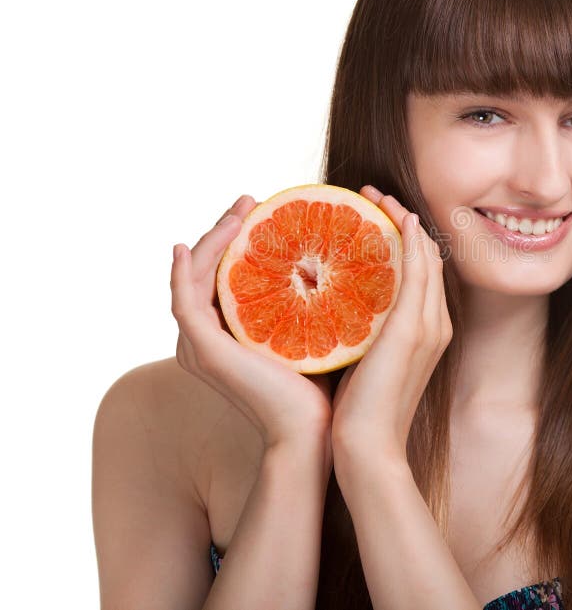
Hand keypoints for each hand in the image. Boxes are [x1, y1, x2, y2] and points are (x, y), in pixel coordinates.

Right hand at [170, 194, 332, 453]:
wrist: (312, 431)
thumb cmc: (319, 386)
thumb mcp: (312, 330)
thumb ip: (310, 300)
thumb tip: (330, 263)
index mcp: (229, 334)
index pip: (223, 274)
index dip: (235, 238)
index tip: (262, 209)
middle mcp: (207, 338)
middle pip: (205, 270)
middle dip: (223, 230)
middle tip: (249, 199)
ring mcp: (200, 345)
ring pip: (192, 277)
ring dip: (209, 239)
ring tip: (236, 210)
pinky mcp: (203, 349)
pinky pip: (182, 300)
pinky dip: (181, 272)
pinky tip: (184, 246)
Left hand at [330, 186, 452, 464]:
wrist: (368, 449)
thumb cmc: (359, 411)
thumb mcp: (364, 362)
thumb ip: (363, 332)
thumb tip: (340, 307)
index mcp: (426, 332)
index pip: (420, 273)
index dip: (404, 238)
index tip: (375, 214)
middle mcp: (436, 324)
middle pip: (428, 258)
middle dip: (404, 221)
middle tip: (375, 194)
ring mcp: (429, 326)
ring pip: (426, 258)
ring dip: (405, 221)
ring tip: (378, 195)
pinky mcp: (413, 329)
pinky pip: (419, 272)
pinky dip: (413, 242)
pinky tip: (399, 219)